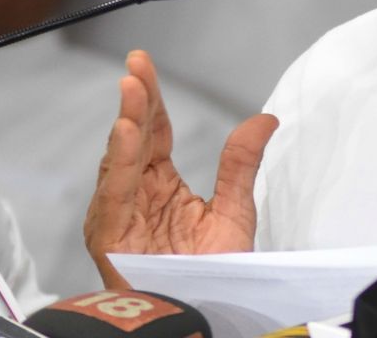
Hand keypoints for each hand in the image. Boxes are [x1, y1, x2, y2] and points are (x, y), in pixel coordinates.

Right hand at [85, 50, 277, 287]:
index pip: (153, 133)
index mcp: (160, 187)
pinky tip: (127, 133)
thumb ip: (241, 163)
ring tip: (133, 90)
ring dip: (126, 124)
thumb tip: (264, 118)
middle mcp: (135, 197)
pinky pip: (114, 195)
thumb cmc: (214, 276)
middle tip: (136, 64)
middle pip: (133, 139)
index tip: (143, 63)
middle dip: (134, 100)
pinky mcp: (111, 238)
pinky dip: (120, 163)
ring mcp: (120, 216)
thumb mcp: (234, 211)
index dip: (150, 98)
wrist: (207, 316)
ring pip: (120, 161)